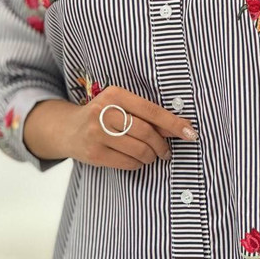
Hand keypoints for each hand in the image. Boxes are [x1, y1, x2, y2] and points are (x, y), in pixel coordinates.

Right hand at [60, 85, 198, 169]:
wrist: (69, 129)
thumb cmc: (104, 117)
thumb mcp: (121, 106)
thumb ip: (148, 115)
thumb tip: (182, 127)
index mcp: (115, 94)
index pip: (152, 110)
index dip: (173, 124)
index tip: (190, 133)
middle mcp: (103, 112)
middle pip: (147, 132)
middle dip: (162, 145)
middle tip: (166, 152)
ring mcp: (96, 134)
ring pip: (139, 150)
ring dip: (151, 156)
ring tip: (151, 156)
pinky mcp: (94, 153)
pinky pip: (128, 163)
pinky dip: (138, 164)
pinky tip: (136, 160)